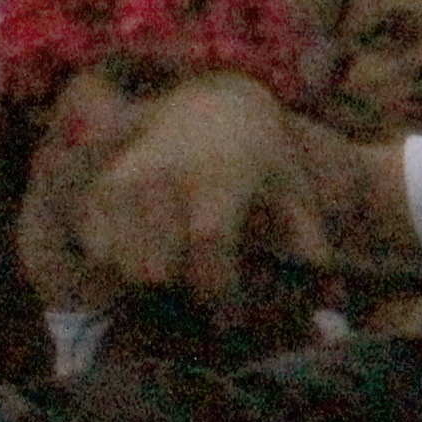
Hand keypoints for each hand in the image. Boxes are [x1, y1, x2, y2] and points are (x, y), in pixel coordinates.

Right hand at [69, 72, 332, 319]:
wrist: (212, 105)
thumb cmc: (260, 156)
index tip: (229, 316)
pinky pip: (100, 253)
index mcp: (215, 178)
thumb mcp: (290, 184)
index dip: (216, 286)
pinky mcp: (101, 191)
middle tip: (203, 292)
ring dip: (153, 283)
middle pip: (159, 268)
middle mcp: (164, 180)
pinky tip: (148, 259)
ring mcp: (126, 185)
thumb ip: (304, 230)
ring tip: (180, 275)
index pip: (208, 243)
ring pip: (126, 267)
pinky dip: (120, 266)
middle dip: (183, 292)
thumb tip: (322, 273)